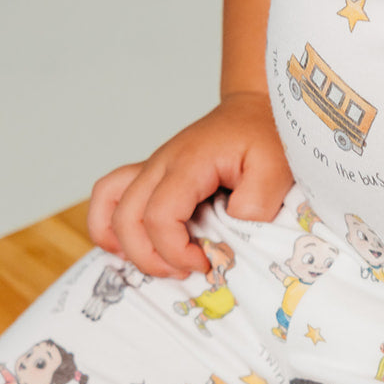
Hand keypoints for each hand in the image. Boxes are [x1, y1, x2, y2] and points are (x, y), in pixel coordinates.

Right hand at [87, 92, 292, 277]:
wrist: (254, 111)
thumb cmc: (265, 137)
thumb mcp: (276, 167)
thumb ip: (258, 201)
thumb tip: (232, 224)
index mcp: (188, 164)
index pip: (159, 216)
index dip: (176, 251)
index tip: (205, 263)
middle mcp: (160, 164)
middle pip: (127, 218)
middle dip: (150, 257)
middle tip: (186, 272)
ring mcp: (151, 167)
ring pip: (108, 205)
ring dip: (124, 243)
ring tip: (156, 264)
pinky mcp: (150, 174)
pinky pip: (109, 194)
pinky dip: (108, 223)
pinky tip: (125, 245)